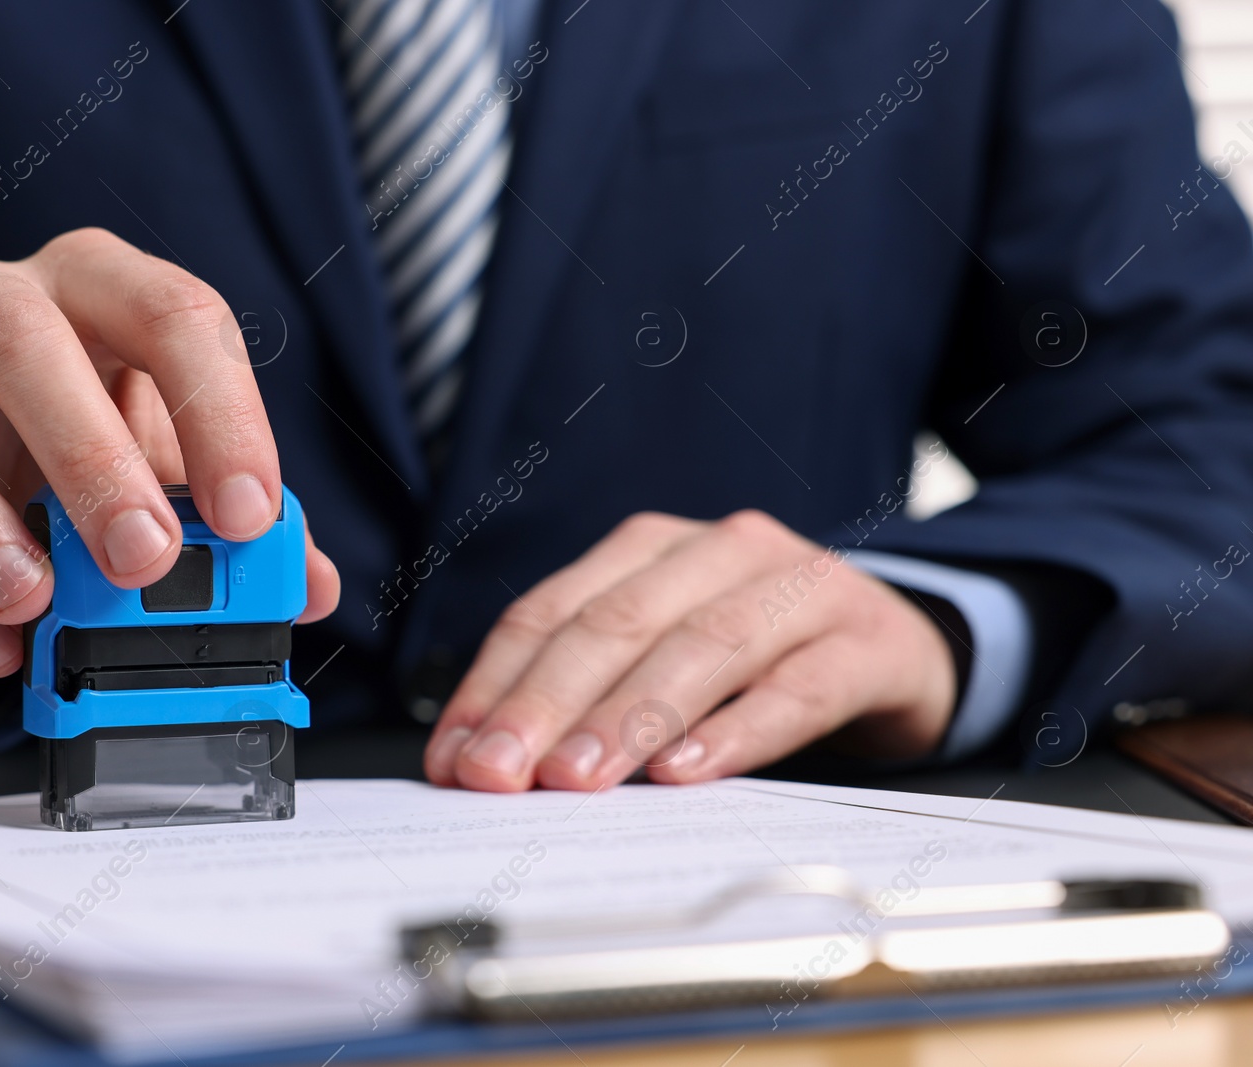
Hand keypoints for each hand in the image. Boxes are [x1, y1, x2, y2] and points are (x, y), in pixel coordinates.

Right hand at [0, 228, 339, 676]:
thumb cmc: (84, 426)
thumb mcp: (171, 458)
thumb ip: (240, 516)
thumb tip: (305, 584)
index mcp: (104, 284)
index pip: (174, 314)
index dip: (220, 415)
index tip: (250, 517)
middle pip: (29, 342)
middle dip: (89, 457)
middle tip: (143, 561)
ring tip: (33, 602)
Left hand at [424, 510, 955, 790]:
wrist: (897, 645)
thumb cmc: (758, 656)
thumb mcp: (668, 656)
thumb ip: (587, 693)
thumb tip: (486, 764)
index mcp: (653, 548)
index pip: (553, 611)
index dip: (495, 685)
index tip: (454, 759)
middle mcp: (721, 550)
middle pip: (617, 624)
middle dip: (546, 703)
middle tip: (501, 773)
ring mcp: (798, 588)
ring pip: (700, 647)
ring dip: (630, 717)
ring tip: (578, 777)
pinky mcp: (865, 641)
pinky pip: (795, 688)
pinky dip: (735, 731)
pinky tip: (687, 772)